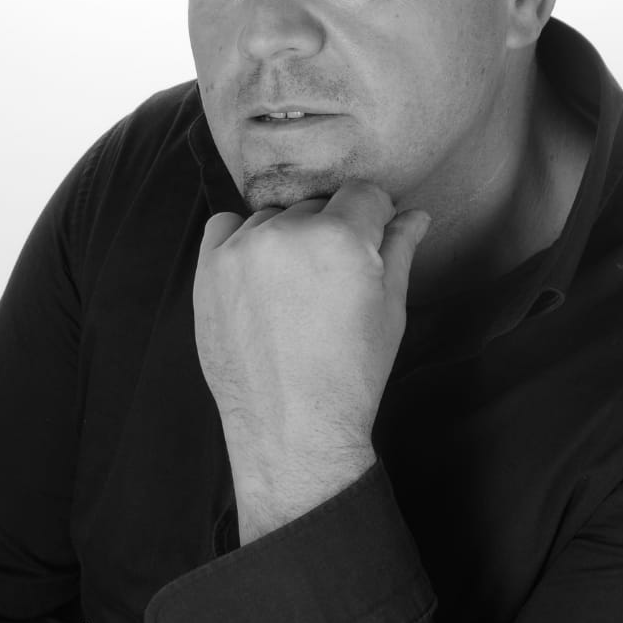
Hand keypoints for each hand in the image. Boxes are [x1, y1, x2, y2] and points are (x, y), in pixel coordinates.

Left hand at [193, 180, 430, 464]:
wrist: (292, 428)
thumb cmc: (351, 373)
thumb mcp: (389, 311)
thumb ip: (399, 251)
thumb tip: (415, 215)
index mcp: (340, 238)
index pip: (363, 194)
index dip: (374, 218)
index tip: (371, 246)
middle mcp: (286, 233)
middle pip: (318, 206)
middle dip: (331, 232)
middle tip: (332, 281)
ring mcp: (241, 250)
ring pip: (273, 218)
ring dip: (287, 239)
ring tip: (294, 289)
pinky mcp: (207, 270)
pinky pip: (225, 227)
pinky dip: (242, 241)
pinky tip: (257, 277)